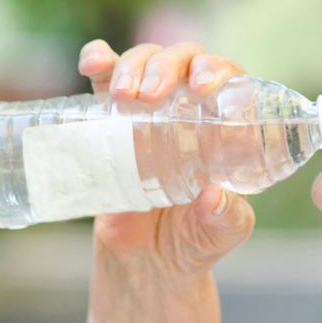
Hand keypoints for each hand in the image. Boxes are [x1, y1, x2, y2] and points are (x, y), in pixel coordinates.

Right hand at [78, 39, 254, 278]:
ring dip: (133, 65)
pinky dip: (98, 61)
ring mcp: (150, 111)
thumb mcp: (221, 232)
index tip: (202, 88)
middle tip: (151, 94)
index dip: (217, 70)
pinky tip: (94, 64)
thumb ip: (226, 217)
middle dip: (167, 65)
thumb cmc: (195, 240)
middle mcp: (190, 109)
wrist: (146, 263)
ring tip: (123, 95)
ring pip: (145, 60)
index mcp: (223, 125)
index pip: (227, 77)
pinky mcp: (113, 120)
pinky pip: (105, 79)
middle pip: (184, 60)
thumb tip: (214, 196)